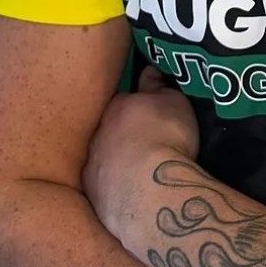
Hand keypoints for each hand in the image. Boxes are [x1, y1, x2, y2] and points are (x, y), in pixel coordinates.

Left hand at [82, 66, 198, 238]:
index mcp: (117, 107)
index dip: (140, 106)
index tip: (153, 114)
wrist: (151, 190)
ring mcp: (91, 165)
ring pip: (105, 157)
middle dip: (125, 134)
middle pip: (111, 129)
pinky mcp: (93, 194)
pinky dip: (117, 185)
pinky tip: (133, 192)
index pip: (125, 100)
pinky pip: (105, 184)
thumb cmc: (166, 137)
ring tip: (142, 171)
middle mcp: (97, 133)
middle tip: (147, 143)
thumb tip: (149, 72)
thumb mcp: (174, 102)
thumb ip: (159, 86)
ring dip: (119, 161)